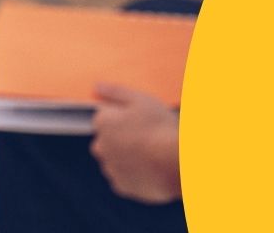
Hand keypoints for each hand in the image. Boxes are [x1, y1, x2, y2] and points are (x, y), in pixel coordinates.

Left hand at [90, 83, 181, 205]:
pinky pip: (124, 178)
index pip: (105, 119)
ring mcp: (110, 168)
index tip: (142, 122)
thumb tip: (97, 86)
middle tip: (147, 138)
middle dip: (122, 139)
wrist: (176, 164)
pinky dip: (134, 174)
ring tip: (152, 155)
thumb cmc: (160, 128)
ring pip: (115, 160)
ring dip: (127, 157)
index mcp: (102, 123)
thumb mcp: (141, 100)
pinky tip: (150, 169)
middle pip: (108, 140)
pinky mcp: (121, 186)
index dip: (125, 119)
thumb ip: (116, 92)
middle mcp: (100, 146)